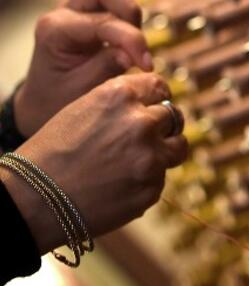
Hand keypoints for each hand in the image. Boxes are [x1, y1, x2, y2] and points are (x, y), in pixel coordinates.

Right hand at [0, 73, 187, 252]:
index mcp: (120, 96)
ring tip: (138, 162)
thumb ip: (121, 105)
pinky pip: (160, 179)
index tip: (157, 105)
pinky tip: (119, 186)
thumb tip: (154, 106)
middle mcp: (141, 123)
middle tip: (147, 138)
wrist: (33, 198)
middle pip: (173, 117)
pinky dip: (146, 181)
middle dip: (163, 127)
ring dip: (165, 152)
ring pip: (177, 148)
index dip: (158, 97)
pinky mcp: (152, 188)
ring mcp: (150, 158)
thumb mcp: (83, 109)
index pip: (158, 86)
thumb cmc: (52, 152)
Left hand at [13, 0, 151, 136]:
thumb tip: (132, 54)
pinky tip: (124, 15)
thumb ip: (106, 68)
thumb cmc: (59, 99)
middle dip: (131, 13)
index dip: (132, 41)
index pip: (104, 22)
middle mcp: (61, 10)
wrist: (43, 100)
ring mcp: (70, 3)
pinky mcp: (81, 3)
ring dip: (126, 2)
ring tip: (132, 34)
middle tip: (140, 48)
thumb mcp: (81, 92)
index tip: (149, 66)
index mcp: (55, 30)